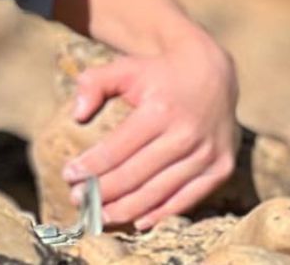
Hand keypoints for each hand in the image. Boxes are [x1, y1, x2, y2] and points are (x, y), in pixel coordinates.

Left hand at [61, 29, 238, 229]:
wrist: (212, 73)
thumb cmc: (160, 74)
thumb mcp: (125, 68)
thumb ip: (95, 83)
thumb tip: (77, 114)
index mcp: (160, 110)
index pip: (117, 149)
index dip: (91, 167)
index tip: (69, 176)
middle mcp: (186, 135)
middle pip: (135, 175)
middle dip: (102, 192)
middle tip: (78, 200)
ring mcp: (206, 154)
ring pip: (159, 192)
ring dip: (126, 208)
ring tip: (100, 215)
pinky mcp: (220, 168)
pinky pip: (187, 199)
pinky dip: (161, 213)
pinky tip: (137, 221)